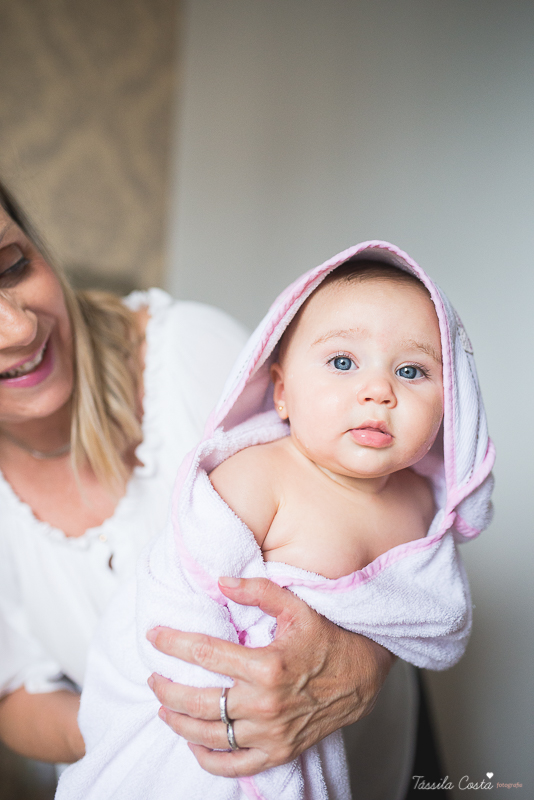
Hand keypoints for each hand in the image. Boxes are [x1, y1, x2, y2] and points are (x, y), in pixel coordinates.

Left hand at [147, 576, 392, 776]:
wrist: (361, 675)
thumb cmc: (327, 638)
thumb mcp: (295, 607)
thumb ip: (258, 591)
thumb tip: (222, 582)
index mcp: (267, 665)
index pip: (205, 654)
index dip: (174, 643)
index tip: (154, 635)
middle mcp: (266, 704)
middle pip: (200, 701)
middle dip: (167, 689)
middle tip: (152, 676)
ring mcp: (271, 733)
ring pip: (211, 735)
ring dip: (179, 722)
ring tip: (163, 707)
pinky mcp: (278, 752)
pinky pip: (234, 766)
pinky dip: (208, 758)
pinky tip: (193, 741)